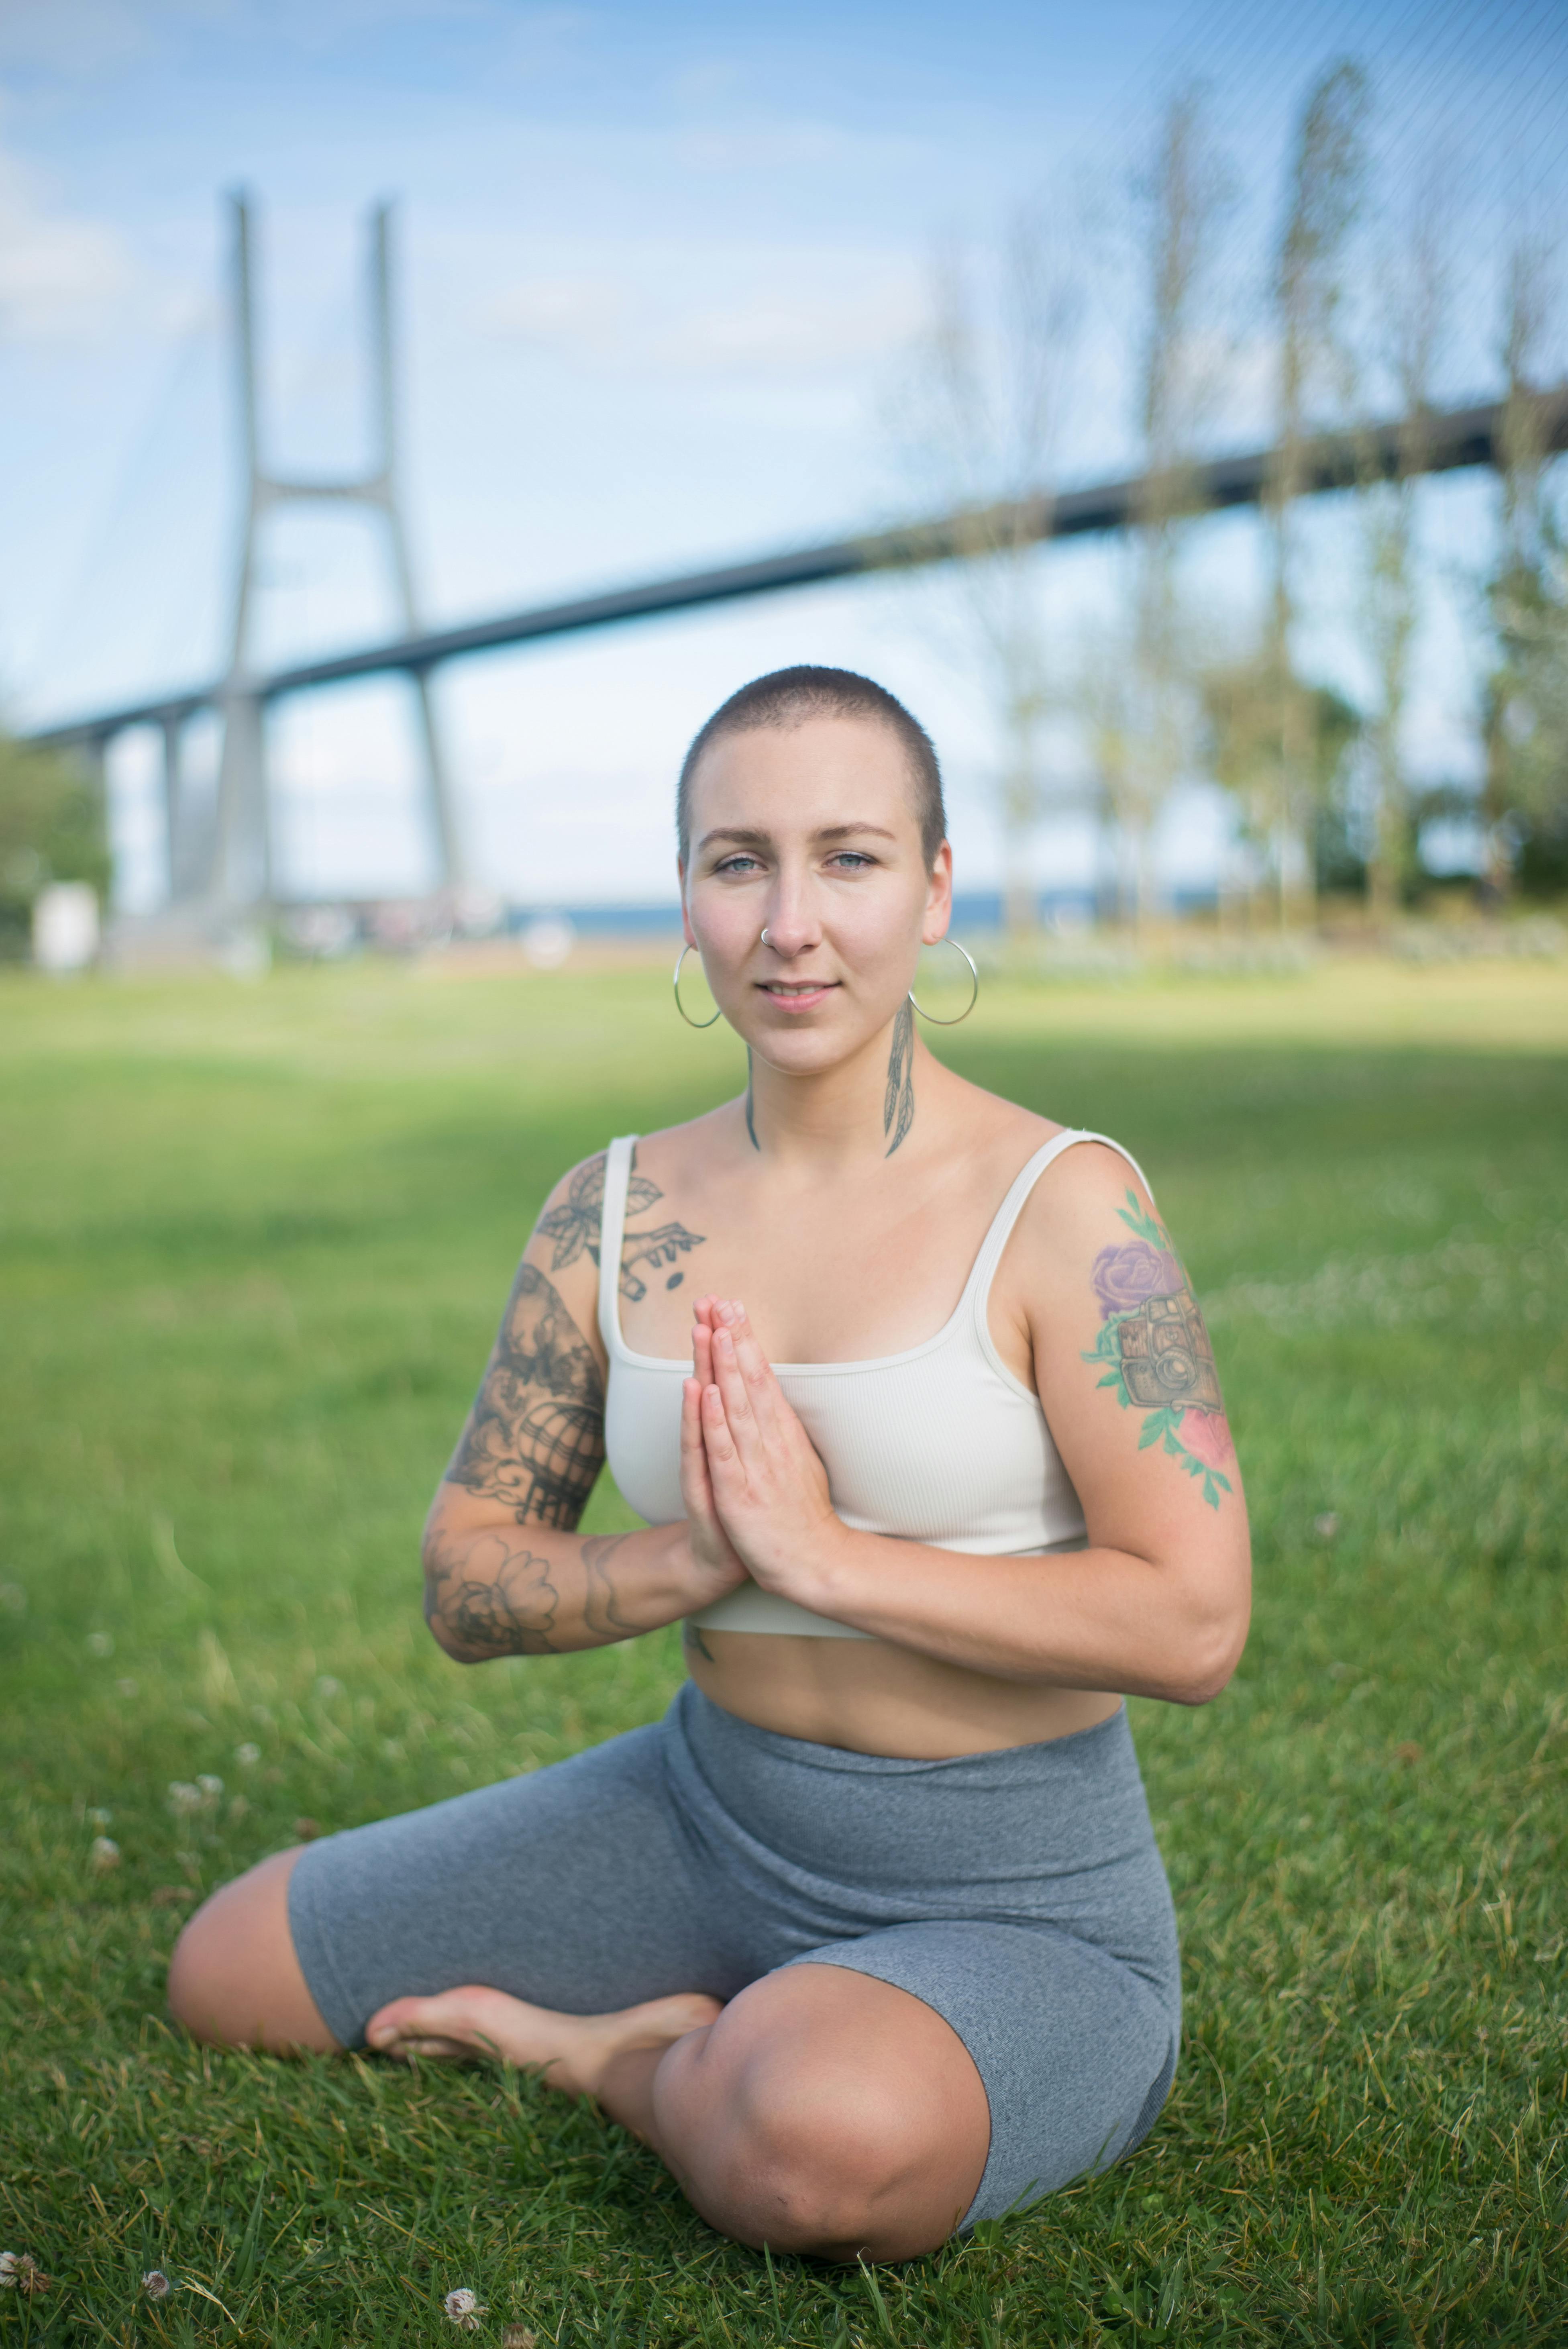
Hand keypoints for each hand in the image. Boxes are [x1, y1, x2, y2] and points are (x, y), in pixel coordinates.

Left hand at [687, 1297, 843, 1598]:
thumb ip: (784, 1429)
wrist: (814, 1563)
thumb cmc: (801, 1514)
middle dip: (733, 1339)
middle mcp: (772, 1442)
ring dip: (724, 1367)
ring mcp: (756, 1466)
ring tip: (714, 1329)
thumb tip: (776, 1396)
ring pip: (737, 1407)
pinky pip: (723, 1452)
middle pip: (750, 1382)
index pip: (762, 1377)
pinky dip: (715, 1421)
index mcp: (784, 1432)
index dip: (746, 1340)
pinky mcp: (739, 1494)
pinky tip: (706, 1393)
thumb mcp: (798, 1460)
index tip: (733, 1306)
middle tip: (721, 1300)